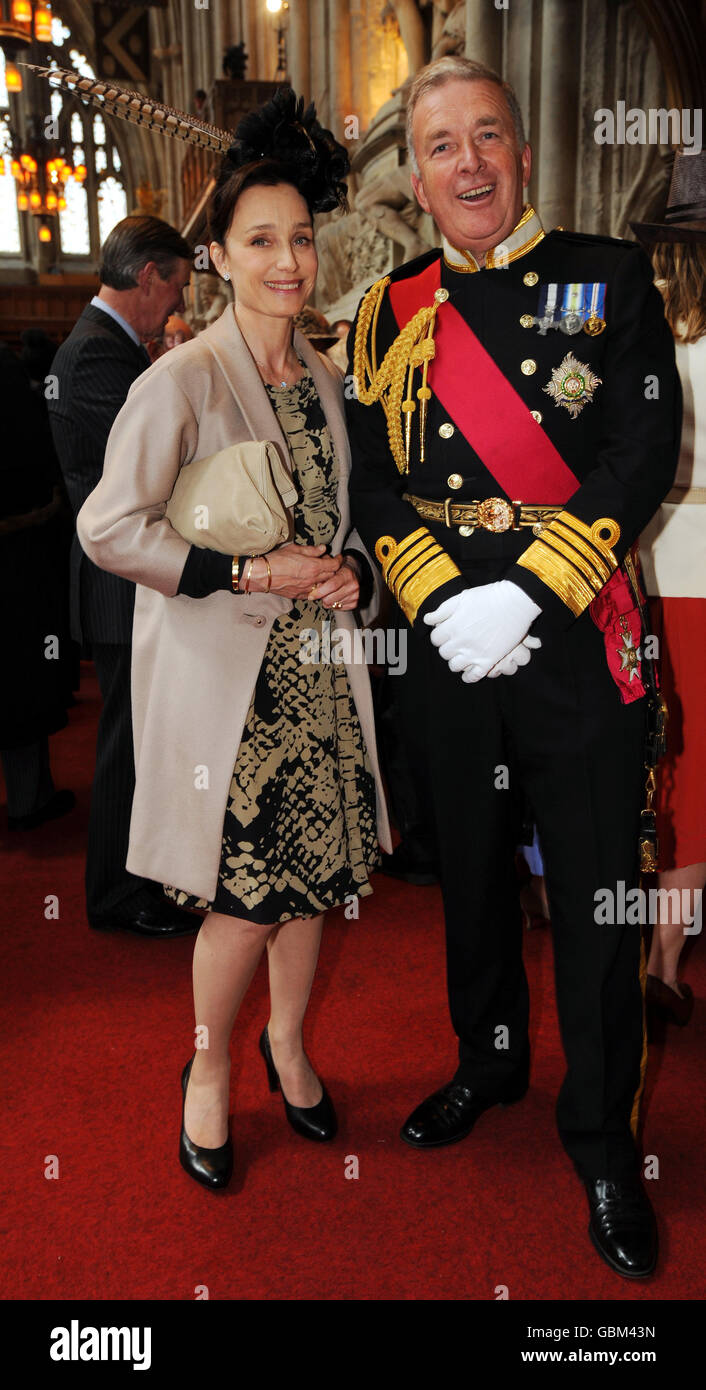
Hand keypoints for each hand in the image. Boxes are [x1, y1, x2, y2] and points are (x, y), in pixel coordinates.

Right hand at [247, 543, 341, 598]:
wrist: (262, 575)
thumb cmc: (276, 560)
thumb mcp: (295, 549)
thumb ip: (311, 550)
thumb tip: (322, 549)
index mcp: (313, 566)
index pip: (334, 565)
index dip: (338, 560)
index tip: (338, 557)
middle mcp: (313, 580)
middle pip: (331, 575)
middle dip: (332, 569)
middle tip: (329, 563)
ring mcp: (307, 589)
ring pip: (324, 585)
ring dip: (324, 579)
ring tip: (320, 572)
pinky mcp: (300, 595)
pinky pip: (313, 593)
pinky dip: (315, 587)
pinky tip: (311, 582)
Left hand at [309, 554, 360, 610]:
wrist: (353, 572)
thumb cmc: (339, 570)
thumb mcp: (331, 567)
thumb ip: (323, 575)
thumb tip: (314, 586)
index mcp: (347, 574)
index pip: (332, 585)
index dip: (320, 592)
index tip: (311, 595)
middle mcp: (353, 585)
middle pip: (330, 599)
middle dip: (322, 597)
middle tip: (321, 592)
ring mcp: (355, 595)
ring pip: (333, 605)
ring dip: (328, 601)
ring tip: (329, 593)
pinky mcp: (355, 603)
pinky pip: (338, 608)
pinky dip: (334, 604)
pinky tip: (335, 597)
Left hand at [424, 580, 540, 680]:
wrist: (515, 602)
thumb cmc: (488, 597)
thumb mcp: (461, 597)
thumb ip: (442, 610)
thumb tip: (427, 620)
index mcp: (452, 626)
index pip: (435, 639)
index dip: (440, 636)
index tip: (447, 633)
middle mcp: (460, 642)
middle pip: (444, 653)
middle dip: (448, 647)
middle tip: (456, 642)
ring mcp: (475, 653)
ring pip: (455, 666)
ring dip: (457, 661)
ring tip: (463, 655)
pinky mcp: (489, 660)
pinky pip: (473, 676)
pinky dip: (469, 676)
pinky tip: (470, 670)